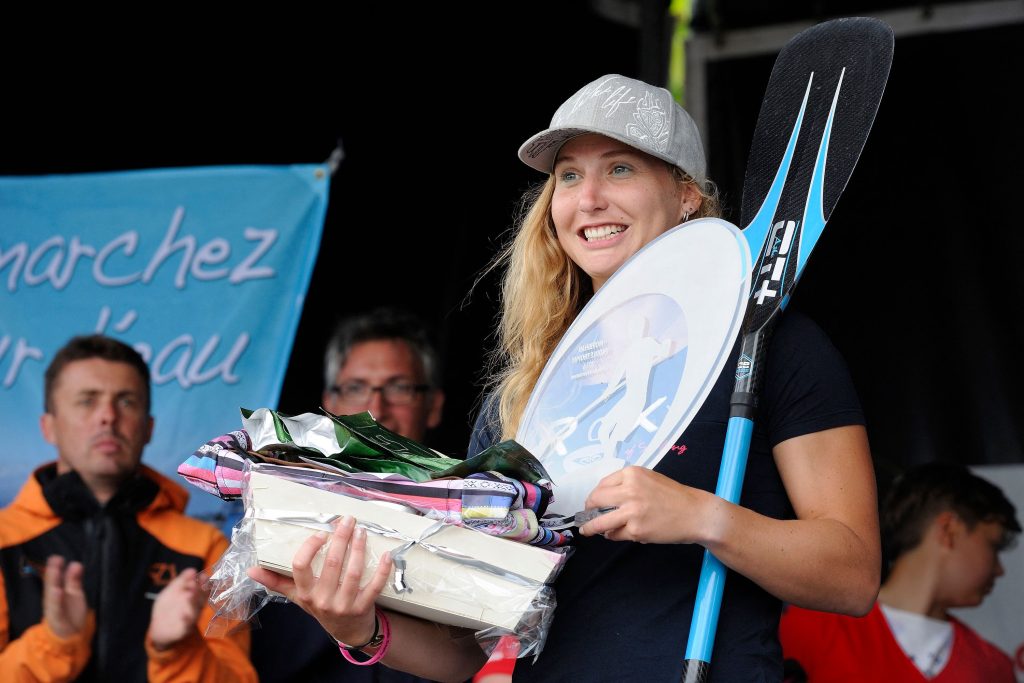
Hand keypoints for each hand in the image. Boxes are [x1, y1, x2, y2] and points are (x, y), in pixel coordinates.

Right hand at [43, 555, 88, 638]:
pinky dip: (56, 602)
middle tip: (55, 560)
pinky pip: (57, 610)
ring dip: (53, 586)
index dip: (54, 568)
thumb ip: (73, 579)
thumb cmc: (70, 611)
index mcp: (56, 592)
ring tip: (55, 574)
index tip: (55, 557)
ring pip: (52, 597)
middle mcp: (53, 600)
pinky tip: (58, 592)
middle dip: (53, 574)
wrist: (69, 635)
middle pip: (52, 585)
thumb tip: (75, 563)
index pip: (54, 578)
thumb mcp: (74, 593)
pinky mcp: (58, 619)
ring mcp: (54, 610)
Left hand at [148, 567, 208, 650]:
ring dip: (193, 602)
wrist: (159, 628)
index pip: (202, 588)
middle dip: (199, 590)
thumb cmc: (167, 607)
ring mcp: (191, 618)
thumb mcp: (171, 591)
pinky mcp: (184, 629)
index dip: (204, 582)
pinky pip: (186, 625)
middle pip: (200, 598)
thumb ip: (181, 581)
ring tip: (190, 594)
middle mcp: (195, 607)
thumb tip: (192, 569)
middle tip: (197, 582)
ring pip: (195, 610)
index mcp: (193, 597)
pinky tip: (183, 615)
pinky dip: (186, 620)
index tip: (204, 575)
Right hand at [247, 515, 392, 646]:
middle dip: (341, 538)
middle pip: (332, 564)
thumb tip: (251, 569)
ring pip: (353, 573)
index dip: (310, 548)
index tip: (320, 533)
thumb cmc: (320, 606)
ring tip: (361, 531)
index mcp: (305, 593)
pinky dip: (382, 570)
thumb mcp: (297, 596)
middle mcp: (323, 600)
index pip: (301, 567)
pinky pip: (374, 586)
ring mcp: (344, 605)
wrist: (346, 631)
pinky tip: (386, 555)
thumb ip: (276, 582)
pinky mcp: (363, 607)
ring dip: (359, 549)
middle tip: (347, 520)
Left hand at [578, 466, 718, 543]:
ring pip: (599, 522)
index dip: (594, 496)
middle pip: (595, 501)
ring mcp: (632, 511)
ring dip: (590, 527)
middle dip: (588, 510)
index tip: (591, 503)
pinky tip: (618, 534)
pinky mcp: (636, 530)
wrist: (695, 513)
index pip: (601, 485)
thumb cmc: (674, 497)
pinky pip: (615, 534)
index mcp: (631, 474)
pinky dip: (613, 535)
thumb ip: (626, 485)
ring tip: (586, 531)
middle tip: (586, 517)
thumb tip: (603, 498)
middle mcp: (629, 490)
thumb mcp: (648, 479)